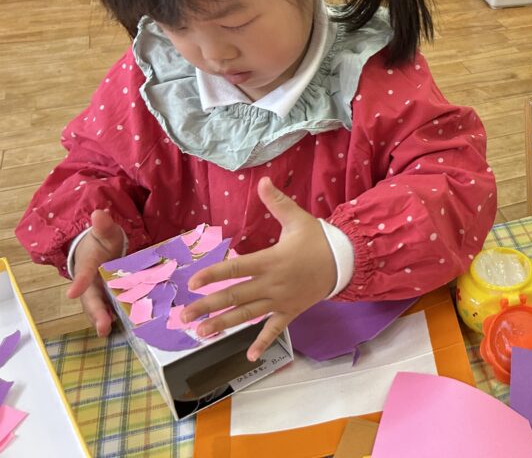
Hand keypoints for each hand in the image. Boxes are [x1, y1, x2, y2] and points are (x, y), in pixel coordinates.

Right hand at [66, 209, 125, 336]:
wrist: (101, 251)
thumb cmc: (102, 243)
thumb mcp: (105, 233)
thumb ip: (103, 226)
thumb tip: (99, 213)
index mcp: (88, 266)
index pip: (83, 273)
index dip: (78, 283)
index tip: (72, 292)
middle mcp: (91, 284)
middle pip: (90, 300)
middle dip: (96, 313)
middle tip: (102, 326)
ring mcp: (100, 294)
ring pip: (100, 309)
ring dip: (104, 320)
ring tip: (109, 331)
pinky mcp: (111, 300)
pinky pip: (113, 310)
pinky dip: (119, 318)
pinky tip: (131, 325)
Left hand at [183, 178, 335, 361]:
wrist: (343, 261)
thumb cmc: (317, 239)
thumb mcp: (298, 218)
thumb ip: (277, 202)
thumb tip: (263, 180)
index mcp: (271, 260)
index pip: (237, 268)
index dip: (214, 274)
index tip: (193, 282)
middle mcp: (272, 284)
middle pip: (235, 296)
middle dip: (208, 307)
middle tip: (183, 317)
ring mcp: (280, 301)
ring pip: (248, 315)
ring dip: (223, 325)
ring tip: (201, 333)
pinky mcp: (290, 311)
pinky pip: (275, 329)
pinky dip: (262, 342)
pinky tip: (248, 356)